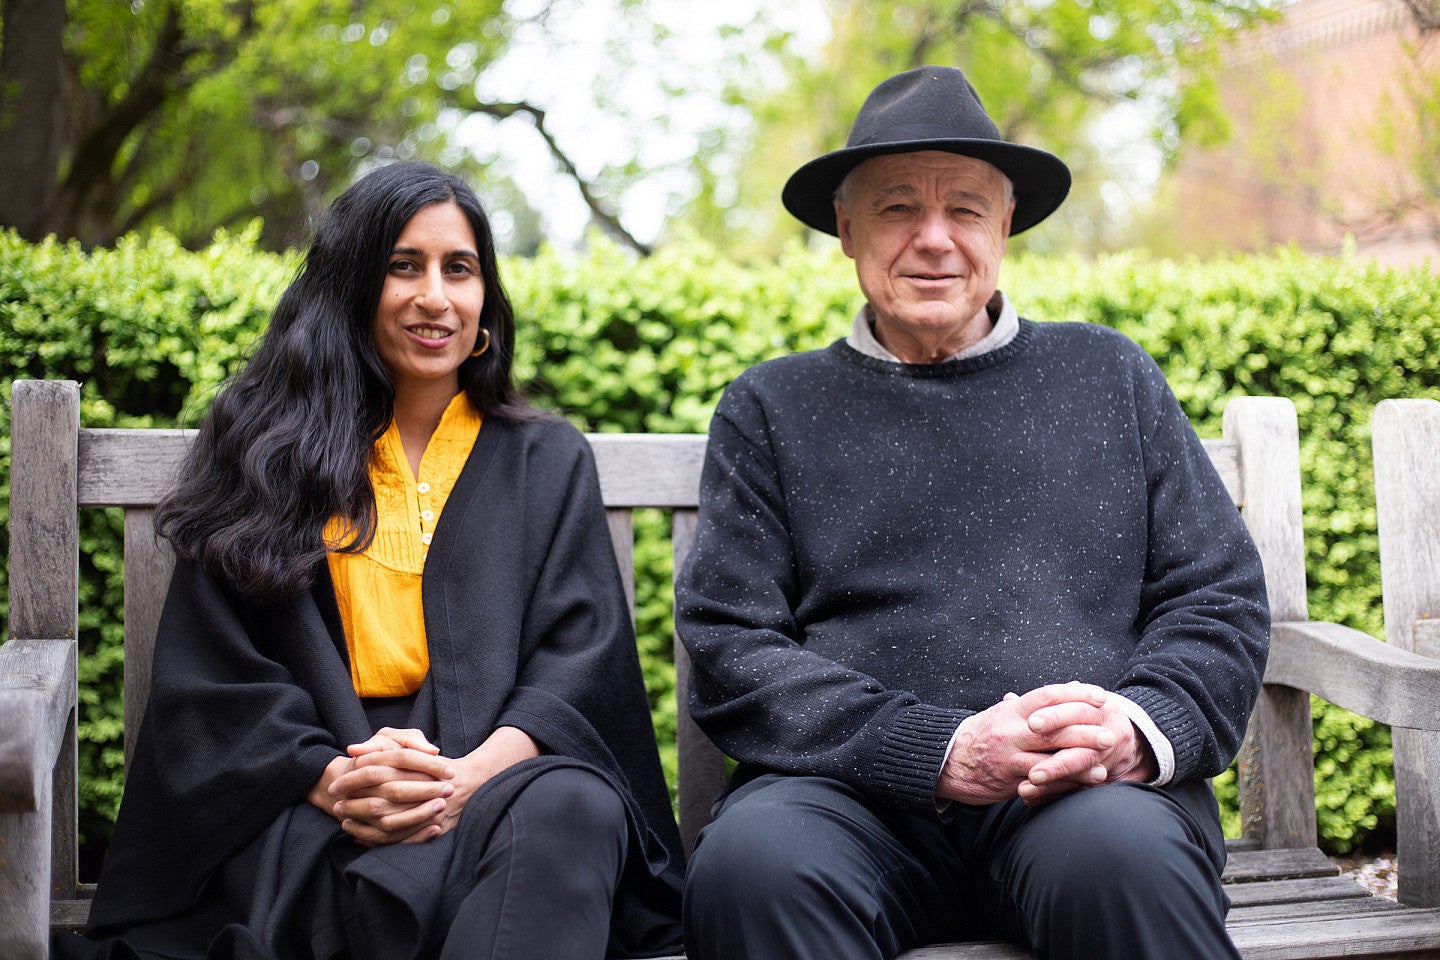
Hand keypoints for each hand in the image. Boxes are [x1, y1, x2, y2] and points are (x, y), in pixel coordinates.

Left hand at [314, 726, 541, 846]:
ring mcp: (427, 810)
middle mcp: (421, 787)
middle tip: (336, 806)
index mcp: (414, 763)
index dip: (352, 779)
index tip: (336, 785)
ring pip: (387, 823)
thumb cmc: (432, 761)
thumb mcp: (409, 743)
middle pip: (379, 799)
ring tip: (344, 822)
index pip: (376, 770)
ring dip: (362, 824)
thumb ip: (383, 741)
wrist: (469, 781)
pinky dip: (376, 839)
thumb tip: (355, 749)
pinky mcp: (431, 828)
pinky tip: (360, 836)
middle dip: (354, 805)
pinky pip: (399, 839)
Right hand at [937, 682, 1150, 806]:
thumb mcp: (1002, 714)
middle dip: (1085, 731)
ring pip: (1051, 758)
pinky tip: (1083, 783)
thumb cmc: (980, 735)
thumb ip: (1031, 706)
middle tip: (1110, 734)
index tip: (1101, 697)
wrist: (947, 762)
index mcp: (1012, 711)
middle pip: (1054, 729)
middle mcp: (1012, 731)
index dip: (1076, 695)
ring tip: (1104, 762)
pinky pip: (1042, 782)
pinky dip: (1065, 783)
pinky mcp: (1010, 780)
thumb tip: (1065, 691)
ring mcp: (1010, 756)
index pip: (1048, 696)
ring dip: (1080, 761)